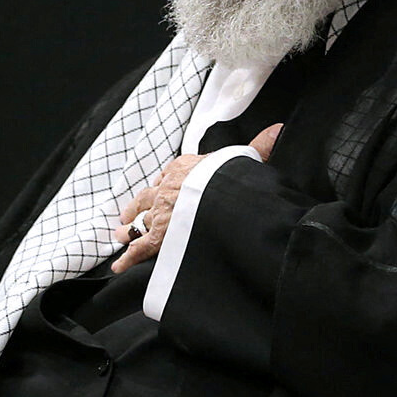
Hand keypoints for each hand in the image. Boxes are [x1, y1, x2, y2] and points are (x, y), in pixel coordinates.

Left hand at [111, 122, 282, 273]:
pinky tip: (119, 266)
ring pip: (139, 221)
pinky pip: (140, 248)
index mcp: (186, 168)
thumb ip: (260, 145)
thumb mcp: (245, 157)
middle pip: (148, 197)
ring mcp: (161, 213)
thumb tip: (277, 130)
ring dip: (130, 230)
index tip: (161, 185)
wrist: (219, 194)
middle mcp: (169, 189)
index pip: (170, 174)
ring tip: (121, 236)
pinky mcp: (159, 236)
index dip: (165, 182)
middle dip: (138, 206)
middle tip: (128, 214)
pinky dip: (129, 258)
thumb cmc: (231, 176)